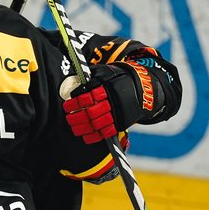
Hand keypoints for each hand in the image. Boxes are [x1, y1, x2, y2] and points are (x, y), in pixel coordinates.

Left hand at [61, 59, 176, 144]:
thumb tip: (76, 83)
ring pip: (97, 124)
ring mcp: (117, 113)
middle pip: (90, 112)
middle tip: (69, 117)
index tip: (68, 106)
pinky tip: (86, 136)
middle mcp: (112, 101)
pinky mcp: (121, 123)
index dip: (75, 103)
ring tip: (74, 127)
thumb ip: (91, 77)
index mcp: (107, 87)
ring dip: (83, 128)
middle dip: (77, 117)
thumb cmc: (118, 80)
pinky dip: (95, 136)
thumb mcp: (105, 72)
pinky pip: (106, 133)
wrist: (141, 88)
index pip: (87, 97)